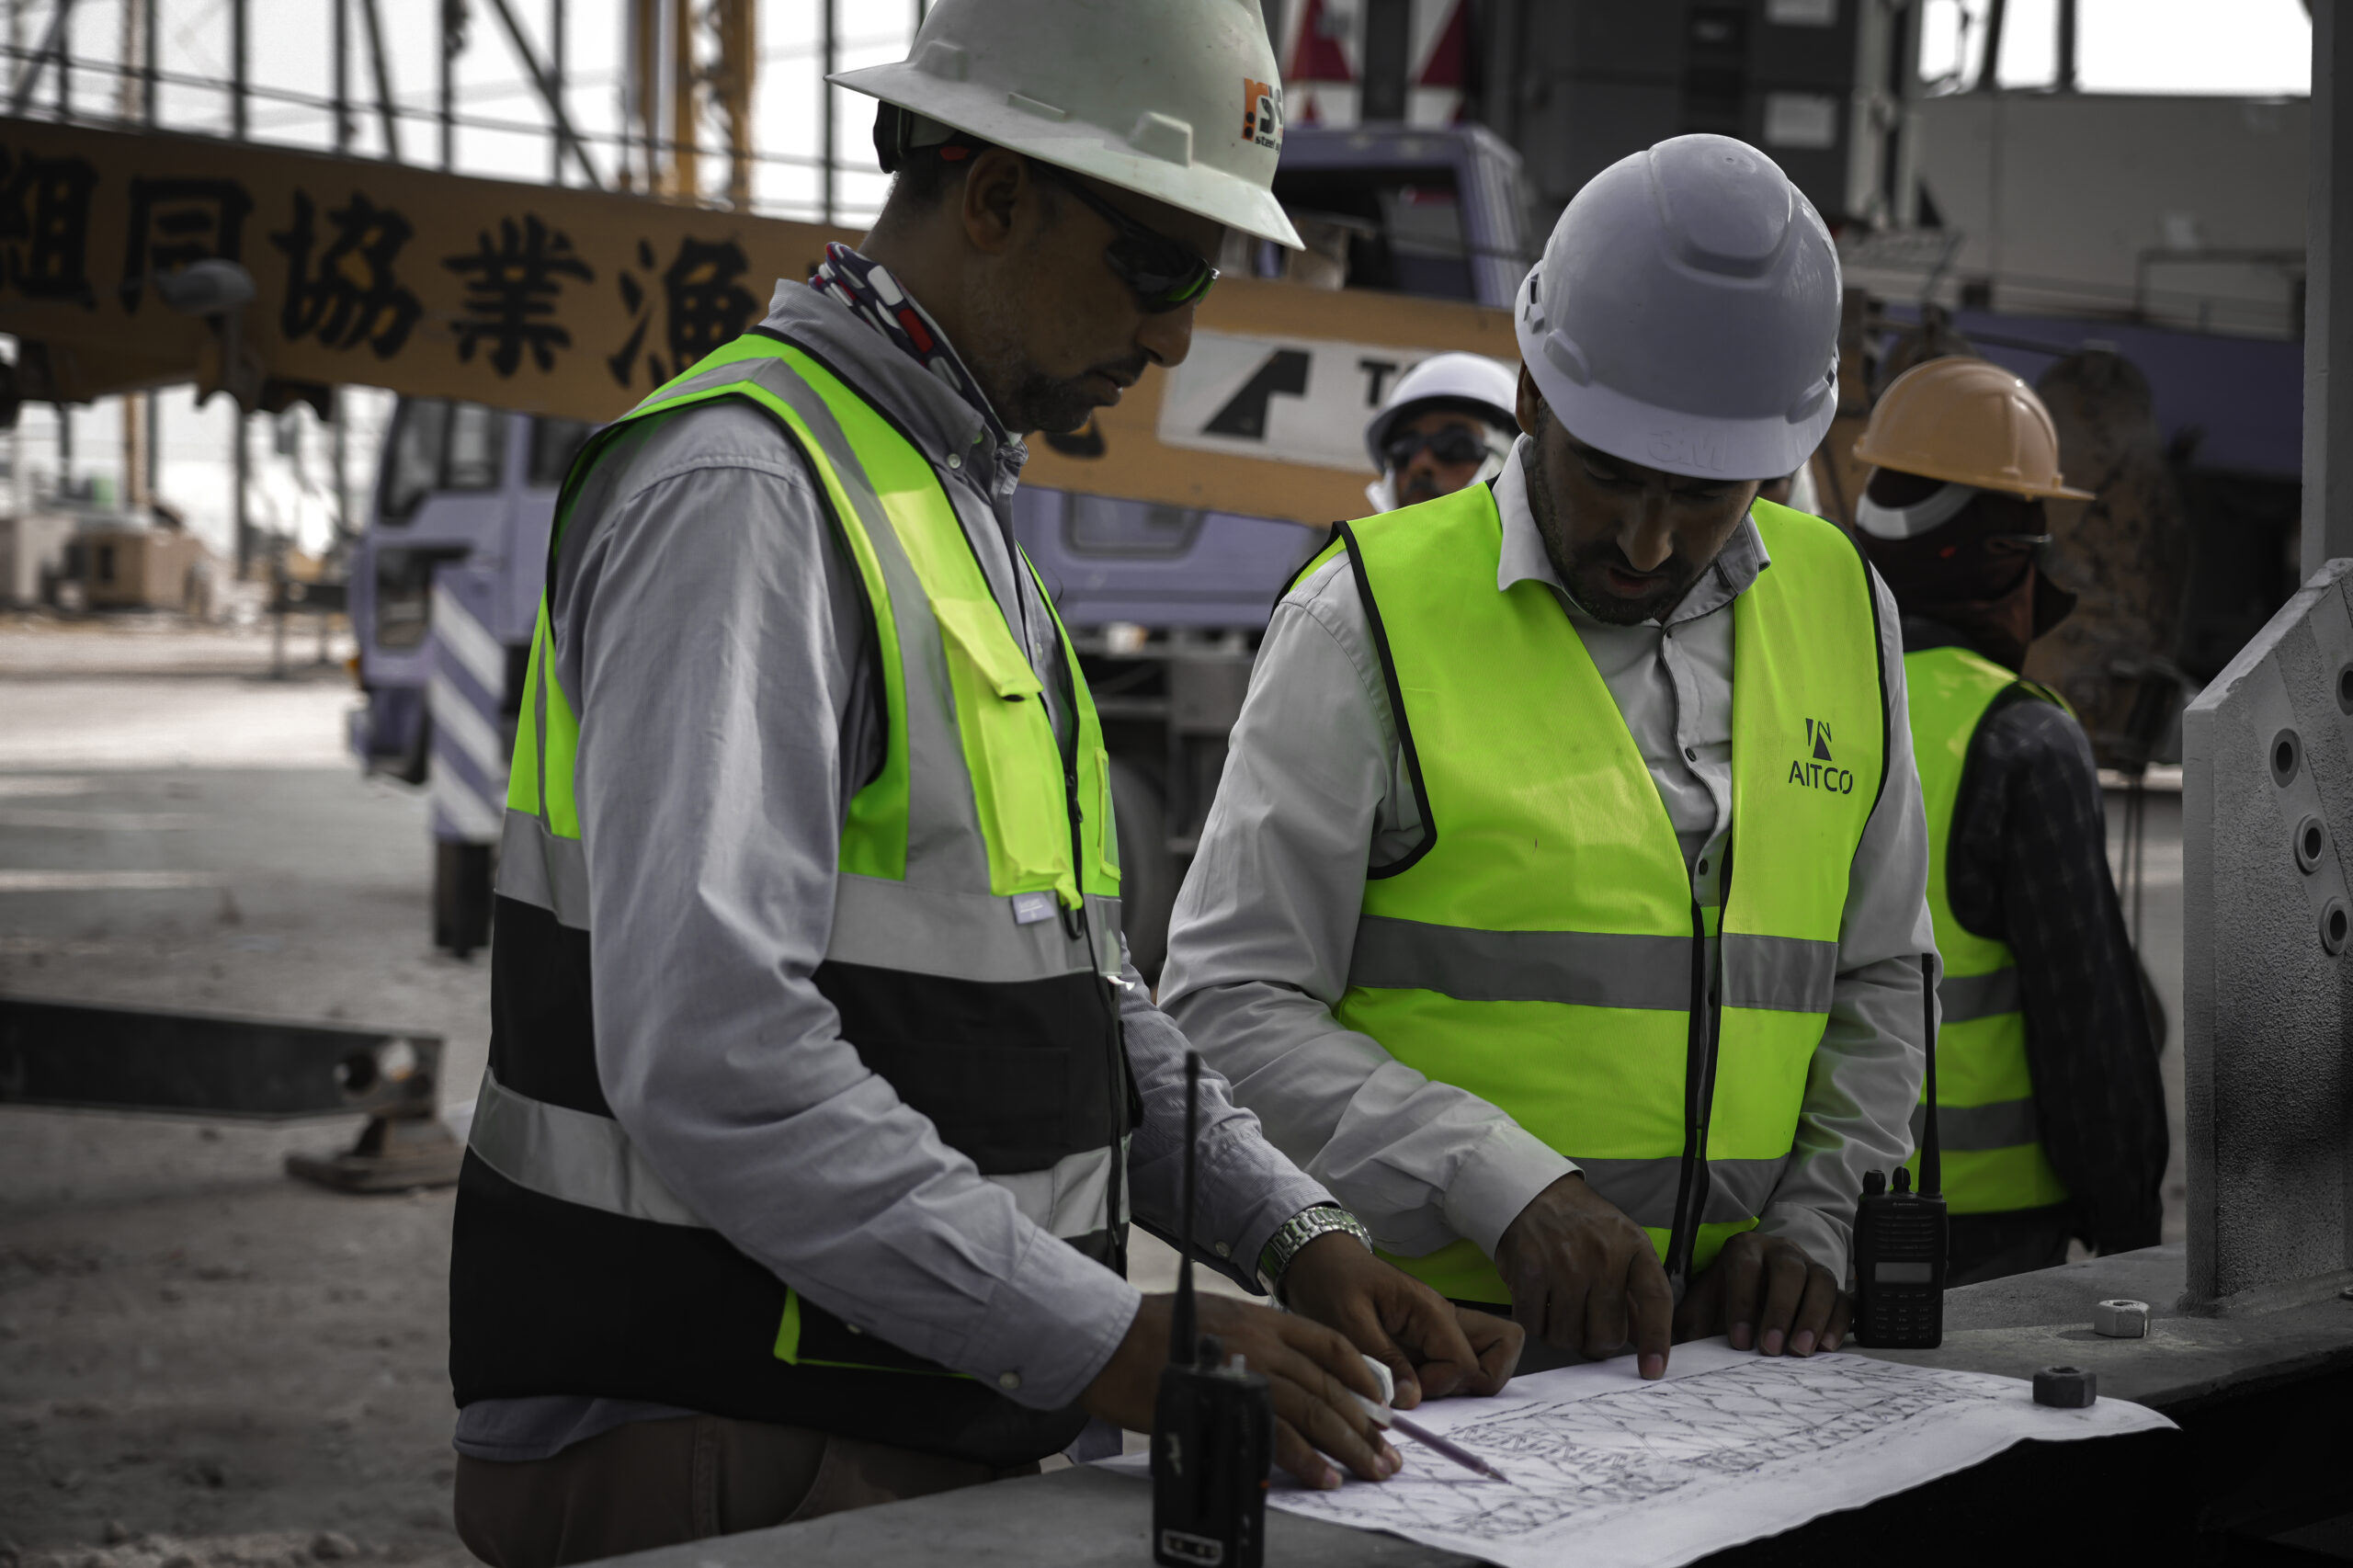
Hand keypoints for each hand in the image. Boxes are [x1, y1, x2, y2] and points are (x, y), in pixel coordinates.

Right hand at [1083, 1291, 1401, 1490]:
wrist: (1108, 1336)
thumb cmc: (1151, 1329)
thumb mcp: (1213, 1318)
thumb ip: (1251, 1340)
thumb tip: (1279, 1374)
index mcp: (1263, 1319)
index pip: (1330, 1345)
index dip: (1364, 1376)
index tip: (1383, 1406)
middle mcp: (1263, 1341)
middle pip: (1330, 1385)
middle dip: (1365, 1424)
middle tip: (1388, 1454)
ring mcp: (1247, 1370)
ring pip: (1314, 1411)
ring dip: (1348, 1445)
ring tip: (1371, 1471)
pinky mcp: (1227, 1401)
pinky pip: (1278, 1436)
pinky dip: (1306, 1460)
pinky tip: (1325, 1478)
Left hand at [1278, 1232, 1523, 1407]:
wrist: (1317, 1261)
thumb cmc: (1330, 1282)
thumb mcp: (1348, 1321)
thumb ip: (1383, 1361)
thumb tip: (1413, 1401)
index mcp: (1431, 1311)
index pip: (1466, 1363)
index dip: (1441, 1385)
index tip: (1405, 1387)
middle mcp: (1446, 1320)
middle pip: (1501, 1352)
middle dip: (1473, 1382)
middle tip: (1427, 1388)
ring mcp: (1440, 1330)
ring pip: (1486, 1358)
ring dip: (1463, 1382)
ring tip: (1420, 1386)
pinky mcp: (1427, 1340)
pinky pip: (1457, 1362)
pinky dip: (1446, 1379)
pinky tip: (1411, 1383)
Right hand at [1493, 1171, 1672, 1378]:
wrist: (1532, 1192)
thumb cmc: (1583, 1226)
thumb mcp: (1621, 1245)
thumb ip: (1635, 1293)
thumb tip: (1645, 1343)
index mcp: (1634, 1247)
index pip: (1655, 1300)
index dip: (1656, 1340)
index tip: (1652, 1370)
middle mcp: (1603, 1256)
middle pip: (1606, 1335)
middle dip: (1596, 1341)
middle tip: (1588, 1326)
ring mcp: (1565, 1264)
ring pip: (1568, 1337)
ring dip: (1563, 1334)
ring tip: (1562, 1310)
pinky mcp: (1529, 1271)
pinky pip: (1535, 1326)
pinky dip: (1537, 1324)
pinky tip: (1539, 1304)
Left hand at [1673, 1232, 1849, 1356]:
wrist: (1759, 1285)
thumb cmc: (1727, 1298)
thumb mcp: (1704, 1304)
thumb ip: (1691, 1320)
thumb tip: (1669, 1348)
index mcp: (1744, 1249)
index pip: (1745, 1267)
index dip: (1742, 1302)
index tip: (1739, 1341)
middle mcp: (1780, 1251)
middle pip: (1788, 1270)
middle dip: (1779, 1309)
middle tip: (1771, 1348)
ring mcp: (1811, 1267)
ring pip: (1821, 1281)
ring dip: (1812, 1317)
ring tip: (1800, 1351)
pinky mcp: (1833, 1288)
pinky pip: (1844, 1299)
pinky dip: (1838, 1322)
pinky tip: (1826, 1347)